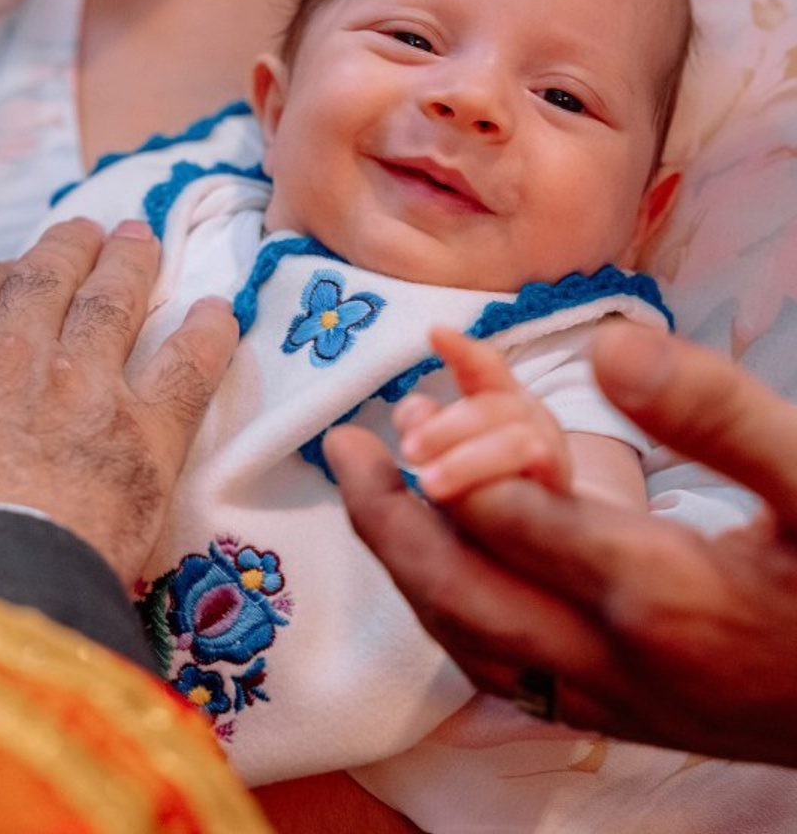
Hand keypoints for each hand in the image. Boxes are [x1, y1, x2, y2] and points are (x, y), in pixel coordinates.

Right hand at [0, 218, 236, 592]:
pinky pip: (187, 365)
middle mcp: (9, 355)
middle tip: (88, 229)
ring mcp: (82, 384)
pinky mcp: (145, 430)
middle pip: (44, 278)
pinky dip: (208, 333)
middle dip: (67, 247)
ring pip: (112, 299)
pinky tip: (222, 310)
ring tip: (142, 237)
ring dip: (130, 262)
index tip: (8, 276)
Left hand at [325, 323, 796, 766]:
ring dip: (409, 564)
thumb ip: (716, 409)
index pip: (507, 515)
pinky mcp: (620, 717)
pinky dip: (454, 613)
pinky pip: (503, 672)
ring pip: (468, 639)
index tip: (415, 390)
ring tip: (373, 495)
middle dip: (387, 518)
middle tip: (343, 449)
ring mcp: (610, 700)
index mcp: (654, 588)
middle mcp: (611, 658)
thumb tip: (609, 342)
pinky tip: (442, 571)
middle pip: (456, 591)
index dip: (451, 448)